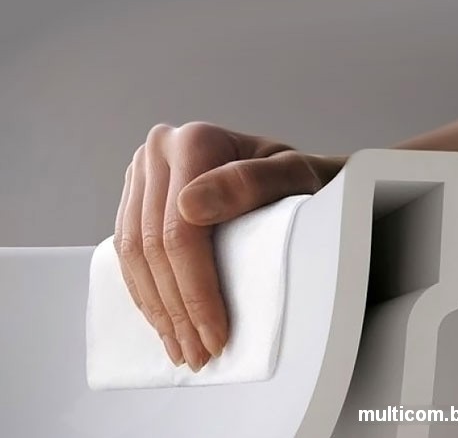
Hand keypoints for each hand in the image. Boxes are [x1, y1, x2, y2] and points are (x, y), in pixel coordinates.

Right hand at [113, 121, 345, 371]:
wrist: (282, 171)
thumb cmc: (293, 178)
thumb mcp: (291, 174)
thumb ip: (251, 182)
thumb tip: (189, 206)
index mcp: (193, 141)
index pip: (181, 231)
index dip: (195, 291)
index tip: (215, 335)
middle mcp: (159, 152)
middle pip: (153, 246)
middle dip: (176, 309)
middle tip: (197, 353)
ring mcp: (143, 174)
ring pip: (133, 253)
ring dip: (156, 307)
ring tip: (179, 346)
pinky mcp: (137, 195)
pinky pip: (126, 249)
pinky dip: (144, 289)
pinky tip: (160, 317)